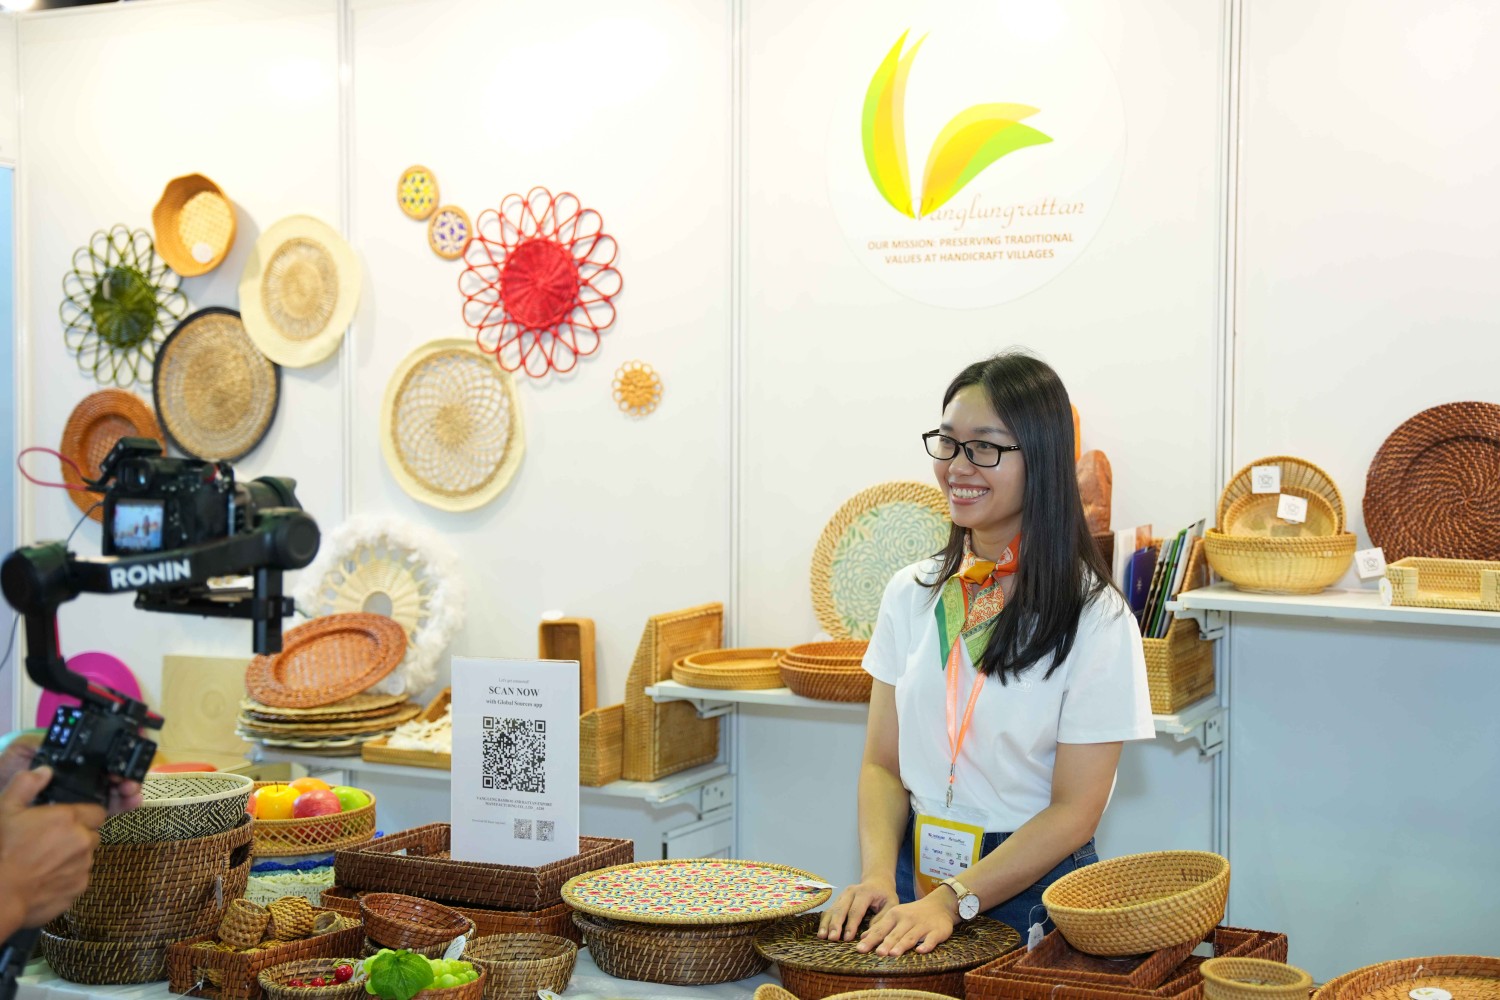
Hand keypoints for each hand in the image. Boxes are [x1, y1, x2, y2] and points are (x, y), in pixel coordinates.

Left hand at [0, 729, 142, 815]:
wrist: (0, 816)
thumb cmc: (5, 780)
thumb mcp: (20, 754)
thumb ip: (38, 744)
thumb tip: (62, 738)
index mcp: (66, 764)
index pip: (95, 756)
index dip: (112, 754)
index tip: (122, 754)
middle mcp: (77, 779)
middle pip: (110, 773)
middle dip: (126, 772)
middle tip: (127, 777)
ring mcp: (81, 798)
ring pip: (113, 791)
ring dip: (129, 788)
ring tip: (132, 789)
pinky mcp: (81, 818)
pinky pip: (107, 811)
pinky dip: (123, 806)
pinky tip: (132, 802)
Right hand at [0, 766, 107, 932]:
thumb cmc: (1, 851)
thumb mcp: (6, 810)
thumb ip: (26, 785)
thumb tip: (43, 771)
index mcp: (69, 819)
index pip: (97, 811)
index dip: (83, 815)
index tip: (67, 820)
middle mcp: (82, 841)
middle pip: (92, 834)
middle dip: (77, 836)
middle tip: (51, 841)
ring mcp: (83, 866)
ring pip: (86, 857)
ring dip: (73, 857)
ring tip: (45, 861)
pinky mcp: (79, 888)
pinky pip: (80, 878)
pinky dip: (68, 877)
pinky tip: (46, 877)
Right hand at [818, 876, 897, 941]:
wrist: (877, 882)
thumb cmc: (885, 896)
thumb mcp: (891, 904)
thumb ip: (882, 918)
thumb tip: (869, 934)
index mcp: (864, 892)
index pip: (856, 910)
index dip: (851, 925)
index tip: (847, 938)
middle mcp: (851, 891)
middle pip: (840, 909)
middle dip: (835, 924)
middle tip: (832, 938)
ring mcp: (842, 895)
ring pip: (832, 909)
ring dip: (827, 924)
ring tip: (823, 936)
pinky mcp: (837, 900)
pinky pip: (829, 910)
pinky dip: (824, 922)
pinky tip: (821, 932)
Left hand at [855, 893, 957, 956]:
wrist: (940, 905)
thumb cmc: (913, 914)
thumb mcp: (895, 916)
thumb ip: (880, 927)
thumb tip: (863, 938)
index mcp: (895, 915)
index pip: (880, 929)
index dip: (870, 939)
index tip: (860, 949)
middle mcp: (907, 919)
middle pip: (894, 934)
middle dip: (886, 943)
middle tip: (877, 953)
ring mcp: (922, 925)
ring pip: (911, 936)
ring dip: (902, 945)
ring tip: (893, 954)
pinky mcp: (937, 931)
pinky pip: (931, 939)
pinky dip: (926, 945)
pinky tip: (920, 951)